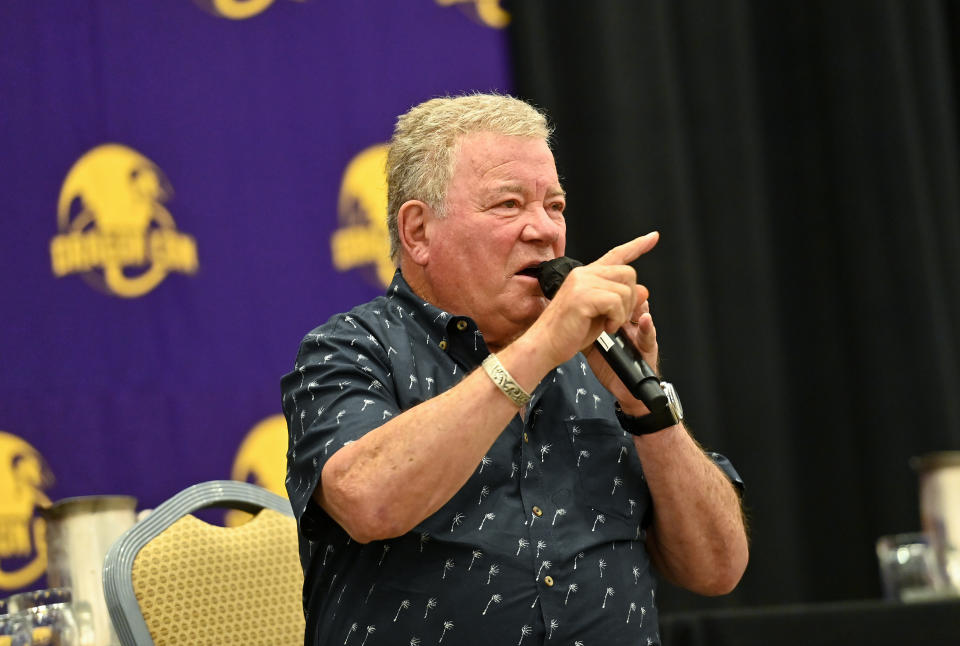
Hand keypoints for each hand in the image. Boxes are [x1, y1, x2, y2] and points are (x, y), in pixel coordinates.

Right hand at [522, 232, 659, 375]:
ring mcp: (582, 283)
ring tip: (608, 324)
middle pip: (628, 273)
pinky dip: (616, 318)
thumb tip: (644, 290)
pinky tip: (606, 327)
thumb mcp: (601, 315)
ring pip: (625, 289)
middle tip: (617, 317)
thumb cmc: (567, 332)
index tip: (653, 237)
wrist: (544, 345)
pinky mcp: (583, 296)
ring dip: (622, 312)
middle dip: (631, 298)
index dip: (637, 246)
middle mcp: (584, 274)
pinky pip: (616, 302)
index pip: (617, 255)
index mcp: (586, 275)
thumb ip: (620, 301)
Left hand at [583, 286, 658, 415]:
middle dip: (618, 296)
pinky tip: (644, 320)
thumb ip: (584, 322)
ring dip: (630, 308)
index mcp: (618, 316)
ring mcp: (641, 332)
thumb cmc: (607, 364)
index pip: (619, 291)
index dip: (620, 273)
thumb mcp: (590, 340)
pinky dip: (646, 327)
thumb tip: (571, 306)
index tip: (618, 261)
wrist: (620, 388)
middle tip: (606, 309)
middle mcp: (632, 320)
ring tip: (617, 318)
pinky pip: (649, 334)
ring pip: (642, 309)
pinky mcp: (648, 347)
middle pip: (631, 294)